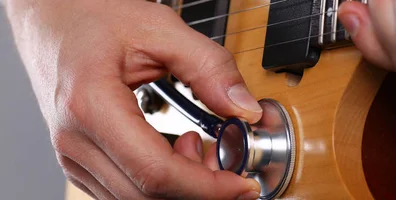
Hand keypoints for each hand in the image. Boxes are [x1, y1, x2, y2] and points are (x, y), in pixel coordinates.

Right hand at [5, 0, 261, 198]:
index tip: (241, 184)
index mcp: (90, 105)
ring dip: (180, 189)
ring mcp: (72, 157)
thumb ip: (210, 67)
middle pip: (147, 196)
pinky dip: (160, 187)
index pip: (155, 173)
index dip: (206, 187)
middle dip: (200, 191)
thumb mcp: (160, 29)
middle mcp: (74, 140)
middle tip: (229, 164)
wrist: (53, 20)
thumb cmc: (95, 19)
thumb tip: (244, 109)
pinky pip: (124, 193)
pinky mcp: (78, 163)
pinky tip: (177, 154)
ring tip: (200, 149)